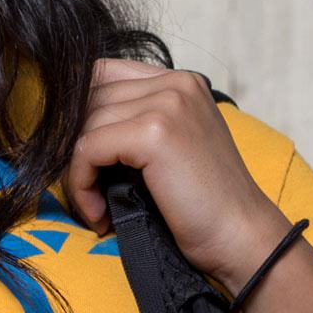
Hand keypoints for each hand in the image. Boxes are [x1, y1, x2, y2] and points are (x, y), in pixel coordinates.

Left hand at [66, 60, 291, 281]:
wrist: (242, 238)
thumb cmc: (204, 205)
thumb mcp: (172, 148)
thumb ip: (135, 123)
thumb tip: (70, 125)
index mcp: (181, 82)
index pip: (101, 74)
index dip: (80, 116)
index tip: (81, 160)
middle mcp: (175, 83)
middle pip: (87, 98)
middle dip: (74, 147)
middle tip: (86, 190)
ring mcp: (166, 104)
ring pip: (83, 126)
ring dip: (78, 173)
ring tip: (97, 208)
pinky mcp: (154, 133)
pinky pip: (87, 149)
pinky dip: (82, 185)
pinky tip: (100, 214)